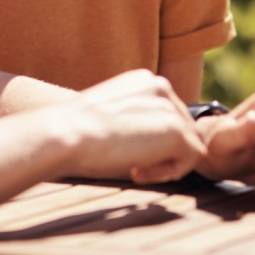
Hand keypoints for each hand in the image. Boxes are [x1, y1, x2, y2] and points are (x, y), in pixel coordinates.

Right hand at [56, 69, 207, 184]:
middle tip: (130, 165)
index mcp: (145, 81)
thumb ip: (137, 121)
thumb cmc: (76, 131)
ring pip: (189, 145)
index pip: (168, 115)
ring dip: (164, 163)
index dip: (153, 141)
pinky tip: (137, 172)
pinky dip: (167, 173)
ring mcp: (170, 108)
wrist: (64, 134)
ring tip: (133, 169)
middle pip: (183, 130)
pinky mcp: (176, 132)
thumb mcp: (111, 117)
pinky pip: (190, 160)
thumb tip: (157, 146)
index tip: (124, 152)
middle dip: (162, 152)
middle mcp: (162, 87)